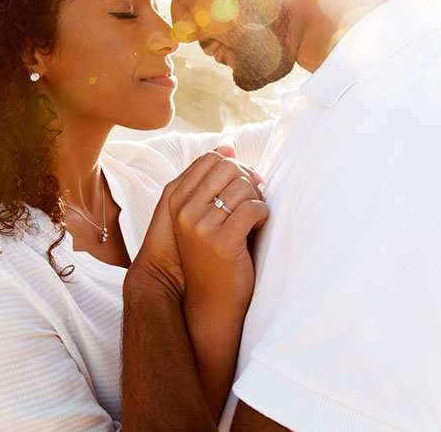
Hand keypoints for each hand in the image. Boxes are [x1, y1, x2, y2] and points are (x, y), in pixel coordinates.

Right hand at [170, 145, 267, 315]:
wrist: (210, 297)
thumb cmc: (212, 251)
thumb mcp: (204, 211)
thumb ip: (213, 178)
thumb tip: (228, 142)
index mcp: (176, 198)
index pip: (211, 159)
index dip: (234, 168)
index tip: (242, 187)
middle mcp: (184, 209)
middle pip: (229, 168)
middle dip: (248, 181)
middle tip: (252, 202)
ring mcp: (200, 226)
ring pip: (244, 187)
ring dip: (257, 200)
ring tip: (253, 220)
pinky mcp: (222, 242)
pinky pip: (254, 209)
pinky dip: (263, 216)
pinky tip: (256, 230)